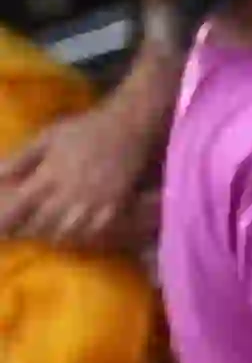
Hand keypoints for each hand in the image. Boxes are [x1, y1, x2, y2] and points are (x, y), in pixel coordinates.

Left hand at [0, 101, 158, 249]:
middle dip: (27, 230)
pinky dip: (81, 234)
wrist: (129, 127)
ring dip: (53, 234)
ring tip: (46, 232)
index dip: (6, 220)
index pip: (20, 205)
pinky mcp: (114, 205)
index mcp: (51, 173)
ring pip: (67, 231)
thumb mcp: (48, 136)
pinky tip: (75, 231)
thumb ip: (22, 157)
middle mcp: (71, 191)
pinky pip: (94, 230)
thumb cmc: (85, 130)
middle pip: (42, 223)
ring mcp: (94, 201)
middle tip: (19, 233)